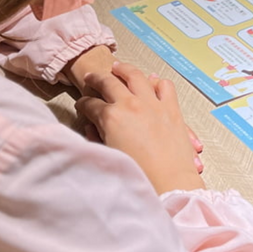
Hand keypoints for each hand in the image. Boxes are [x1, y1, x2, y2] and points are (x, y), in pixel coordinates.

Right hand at [77, 63, 205, 193]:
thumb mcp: (109, 156)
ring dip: (124, 69)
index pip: (90, 104)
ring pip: (135, 75)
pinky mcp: (171, 108)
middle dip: (96, 79)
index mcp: (111, 117)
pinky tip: (151, 82)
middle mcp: (130, 104)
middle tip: (91, 78)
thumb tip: (93, 127)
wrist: (170, 184)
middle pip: (108, 82)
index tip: (81, 104)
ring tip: (117, 67)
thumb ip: (98, 138)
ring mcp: (152, 103)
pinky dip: (156, 82)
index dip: (83, 104)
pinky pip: (163, 85)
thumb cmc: (139, 176)